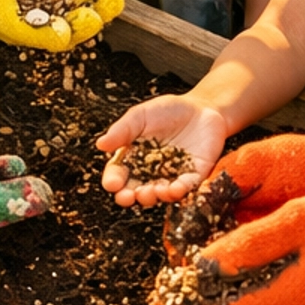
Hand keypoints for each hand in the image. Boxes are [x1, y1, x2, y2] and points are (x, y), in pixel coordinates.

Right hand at [98, 96, 227, 203]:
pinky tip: (174, 189)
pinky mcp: (193, 177)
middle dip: (129, 196)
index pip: (118, 173)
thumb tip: (100, 144)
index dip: (113, 181)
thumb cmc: (169, 110)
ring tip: (150, 191)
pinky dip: (178, 191)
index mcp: (134, 157)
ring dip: (152, 196)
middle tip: (127, 196)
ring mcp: (171, 177)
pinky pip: (184, 189)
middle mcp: (150, 172)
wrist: (203, 108)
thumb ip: (123, 130)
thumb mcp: (142, 115)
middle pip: (134, 190)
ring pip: (158, 194)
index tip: (112, 184)